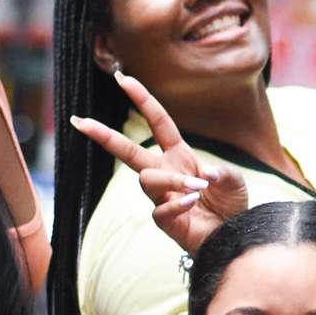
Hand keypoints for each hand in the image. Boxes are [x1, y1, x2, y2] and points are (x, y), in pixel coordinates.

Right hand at [68, 72, 247, 254]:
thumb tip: (205, 173)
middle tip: (81, 122)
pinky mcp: (164, 221)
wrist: (233, 236)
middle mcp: (165, 172)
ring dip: (172, 180)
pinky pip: (159, 210)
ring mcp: (161, 197)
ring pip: (147, 180)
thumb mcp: (234, 182)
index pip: (157, 122)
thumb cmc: (230, 205)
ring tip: (199, 187)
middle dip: (104, 136)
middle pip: (128, 151)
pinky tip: (192, 203)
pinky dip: (176, 205)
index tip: (123, 78)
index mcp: (179, 155)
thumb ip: (222, 174)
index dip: (142, 99)